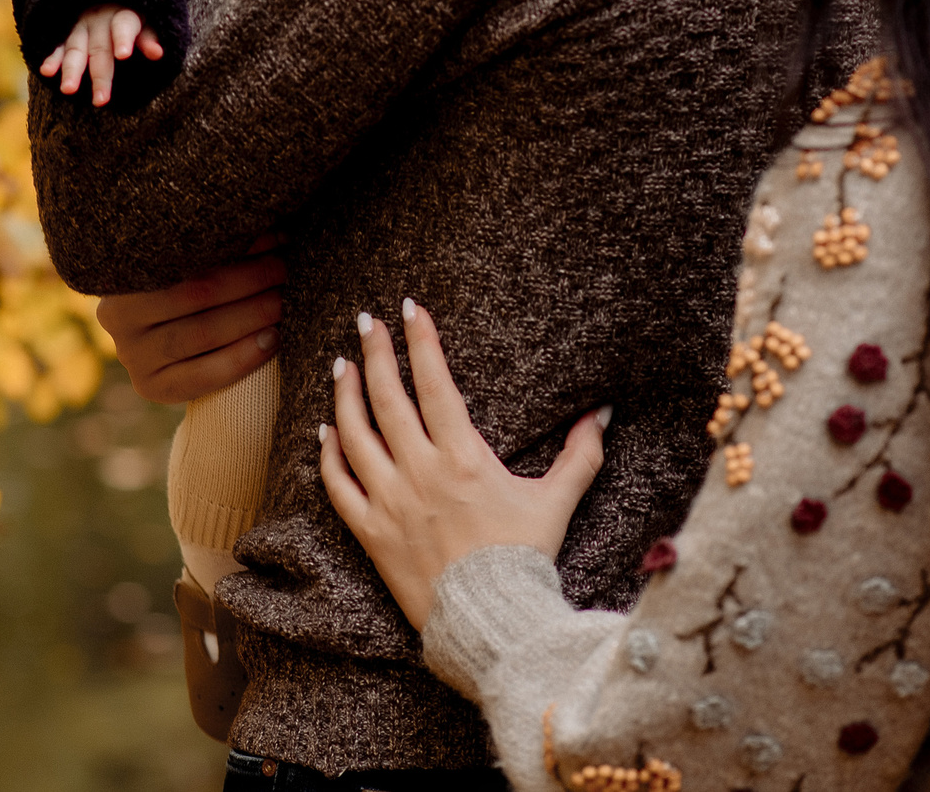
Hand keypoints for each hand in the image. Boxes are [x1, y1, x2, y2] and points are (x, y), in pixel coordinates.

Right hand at [41, 5, 164, 105]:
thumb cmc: (132, 16)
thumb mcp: (146, 21)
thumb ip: (149, 37)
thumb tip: (158, 53)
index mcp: (123, 15)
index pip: (123, 26)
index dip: (123, 39)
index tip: (123, 55)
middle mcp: (99, 20)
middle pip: (99, 48)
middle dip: (99, 74)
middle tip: (101, 100)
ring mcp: (80, 27)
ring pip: (75, 49)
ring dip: (72, 70)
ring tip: (69, 90)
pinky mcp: (66, 34)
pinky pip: (58, 47)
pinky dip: (52, 59)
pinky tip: (47, 72)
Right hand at [95, 240, 286, 402]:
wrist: (166, 334)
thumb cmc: (187, 280)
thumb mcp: (189, 258)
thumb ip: (215, 244)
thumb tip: (273, 226)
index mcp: (121, 271)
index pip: (186, 255)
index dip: (236, 247)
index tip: (276, 237)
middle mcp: (117, 316)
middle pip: (195, 294)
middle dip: (249, 279)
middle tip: (285, 268)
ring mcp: (132, 356)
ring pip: (201, 333)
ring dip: (251, 315)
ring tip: (283, 301)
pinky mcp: (151, 387)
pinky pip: (203, 376)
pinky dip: (243, 357)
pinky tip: (272, 339)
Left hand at [320, 300, 606, 631]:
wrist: (490, 622)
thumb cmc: (525, 560)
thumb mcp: (557, 502)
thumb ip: (580, 455)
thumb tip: (603, 413)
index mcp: (464, 458)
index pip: (435, 384)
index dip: (421, 341)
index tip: (410, 308)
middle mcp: (421, 472)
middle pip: (388, 398)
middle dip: (376, 353)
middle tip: (367, 323)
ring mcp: (390, 502)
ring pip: (356, 435)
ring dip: (346, 394)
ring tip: (342, 365)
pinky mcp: (371, 533)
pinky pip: (339, 486)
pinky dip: (329, 455)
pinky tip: (326, 431)